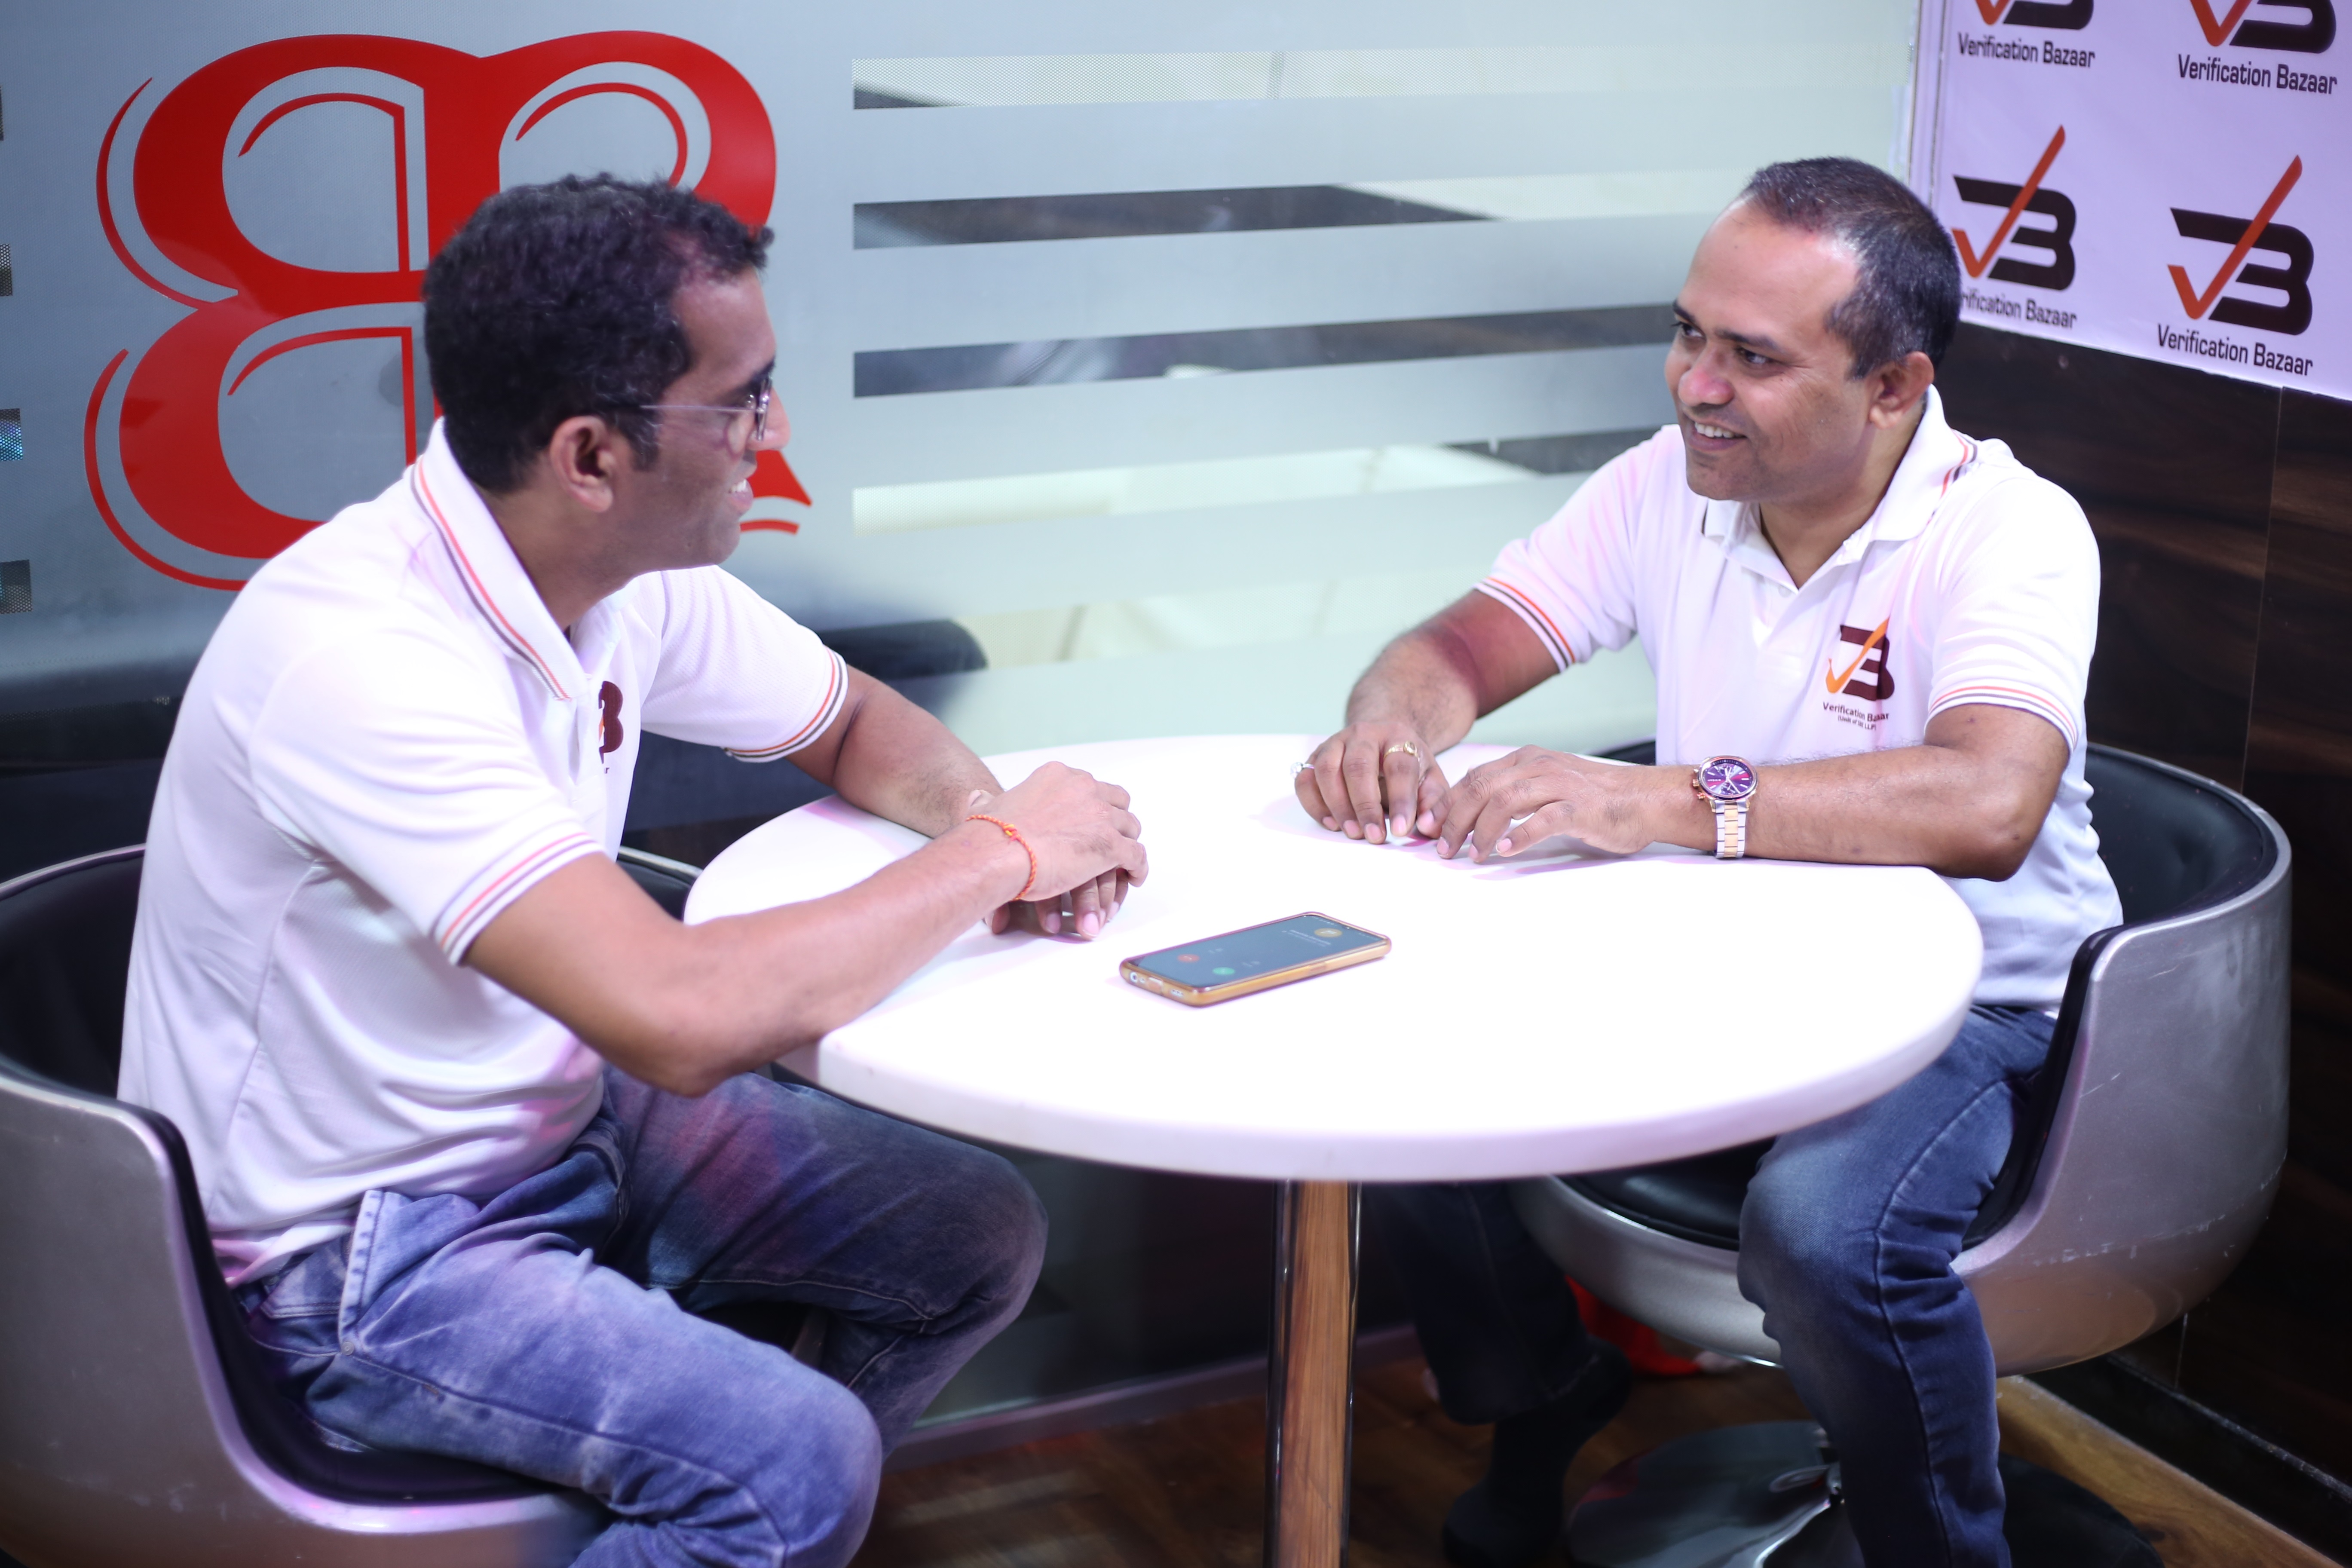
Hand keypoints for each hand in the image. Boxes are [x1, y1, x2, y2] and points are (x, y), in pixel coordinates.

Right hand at [967, 765, 1147, 939]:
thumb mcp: (986, 807)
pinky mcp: (1110, 844)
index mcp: (1059, 776)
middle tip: (1111, 840)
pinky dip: (1137, 867)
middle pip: (1117, 802)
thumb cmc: (989, 833)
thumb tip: (977, 798)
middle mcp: (1085, 788)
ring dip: (1127, 844)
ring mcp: (1101, 816)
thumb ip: (987, 801)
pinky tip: (1133, 878)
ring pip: (1131, 827)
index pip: (1089, 786)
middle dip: (1116, 821)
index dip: (1093, 806)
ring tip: (1123, 863)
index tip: (1090, 821)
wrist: (997, 851)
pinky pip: (1136, 855)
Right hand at [1295, 723, 1448, 843]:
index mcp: (1398, 737)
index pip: (1399, 767)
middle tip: (1373, 836)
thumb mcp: (1430, 780)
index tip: (1401, 831)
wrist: (1382, 742)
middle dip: (1365, 805)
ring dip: (1338, 805)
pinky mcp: (1315, 757)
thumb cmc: (1407, 767)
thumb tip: (1429, 828)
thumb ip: (1435, 804)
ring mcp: (1335, 743)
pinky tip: (1331, 823)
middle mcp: (1363, 734)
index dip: (1401, 800)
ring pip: (1326, 770)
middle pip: (1358, 766)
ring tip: (1352, 832)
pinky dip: (1314, 804)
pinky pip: (1305, 780)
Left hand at [1433, 749, 1680, 860]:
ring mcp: (1560, 784)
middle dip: (1455, 820)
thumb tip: (1469, 817)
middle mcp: (1538, 765)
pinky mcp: (1580, 807)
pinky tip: (1506, 850)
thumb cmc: (1591, 800)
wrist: (1643, 799)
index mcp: (1526, 759)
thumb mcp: (1544, 787)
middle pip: (1481, 787)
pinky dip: (1520, 835)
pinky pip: (1543, 819)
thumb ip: (1511, 795)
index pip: (1474, 777)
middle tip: (1443, 849)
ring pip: (1505, 800)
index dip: (1447, 804)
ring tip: (1472, 854)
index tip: (1429, 829)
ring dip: (1481, 830)